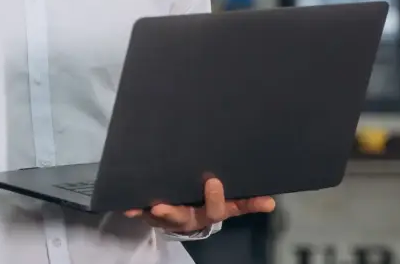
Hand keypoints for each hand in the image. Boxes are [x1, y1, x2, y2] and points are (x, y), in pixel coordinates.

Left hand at [124, 178, 274, 233]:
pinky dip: (135, 209)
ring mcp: (171, 218)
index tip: (214, 181)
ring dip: (152, 212)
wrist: (189, 214)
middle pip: (183, 217)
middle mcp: (190, 217)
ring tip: (144, 205)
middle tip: (164, 205)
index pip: (217, 209)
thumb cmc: (210, 200)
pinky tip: (127, 206)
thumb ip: (248, 201)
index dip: (216, 197)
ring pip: (161, 217)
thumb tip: (271, 202)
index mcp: (211, 212)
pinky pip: (143, 212)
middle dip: (174, 211)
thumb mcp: (231, 202)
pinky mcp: (154, 215)